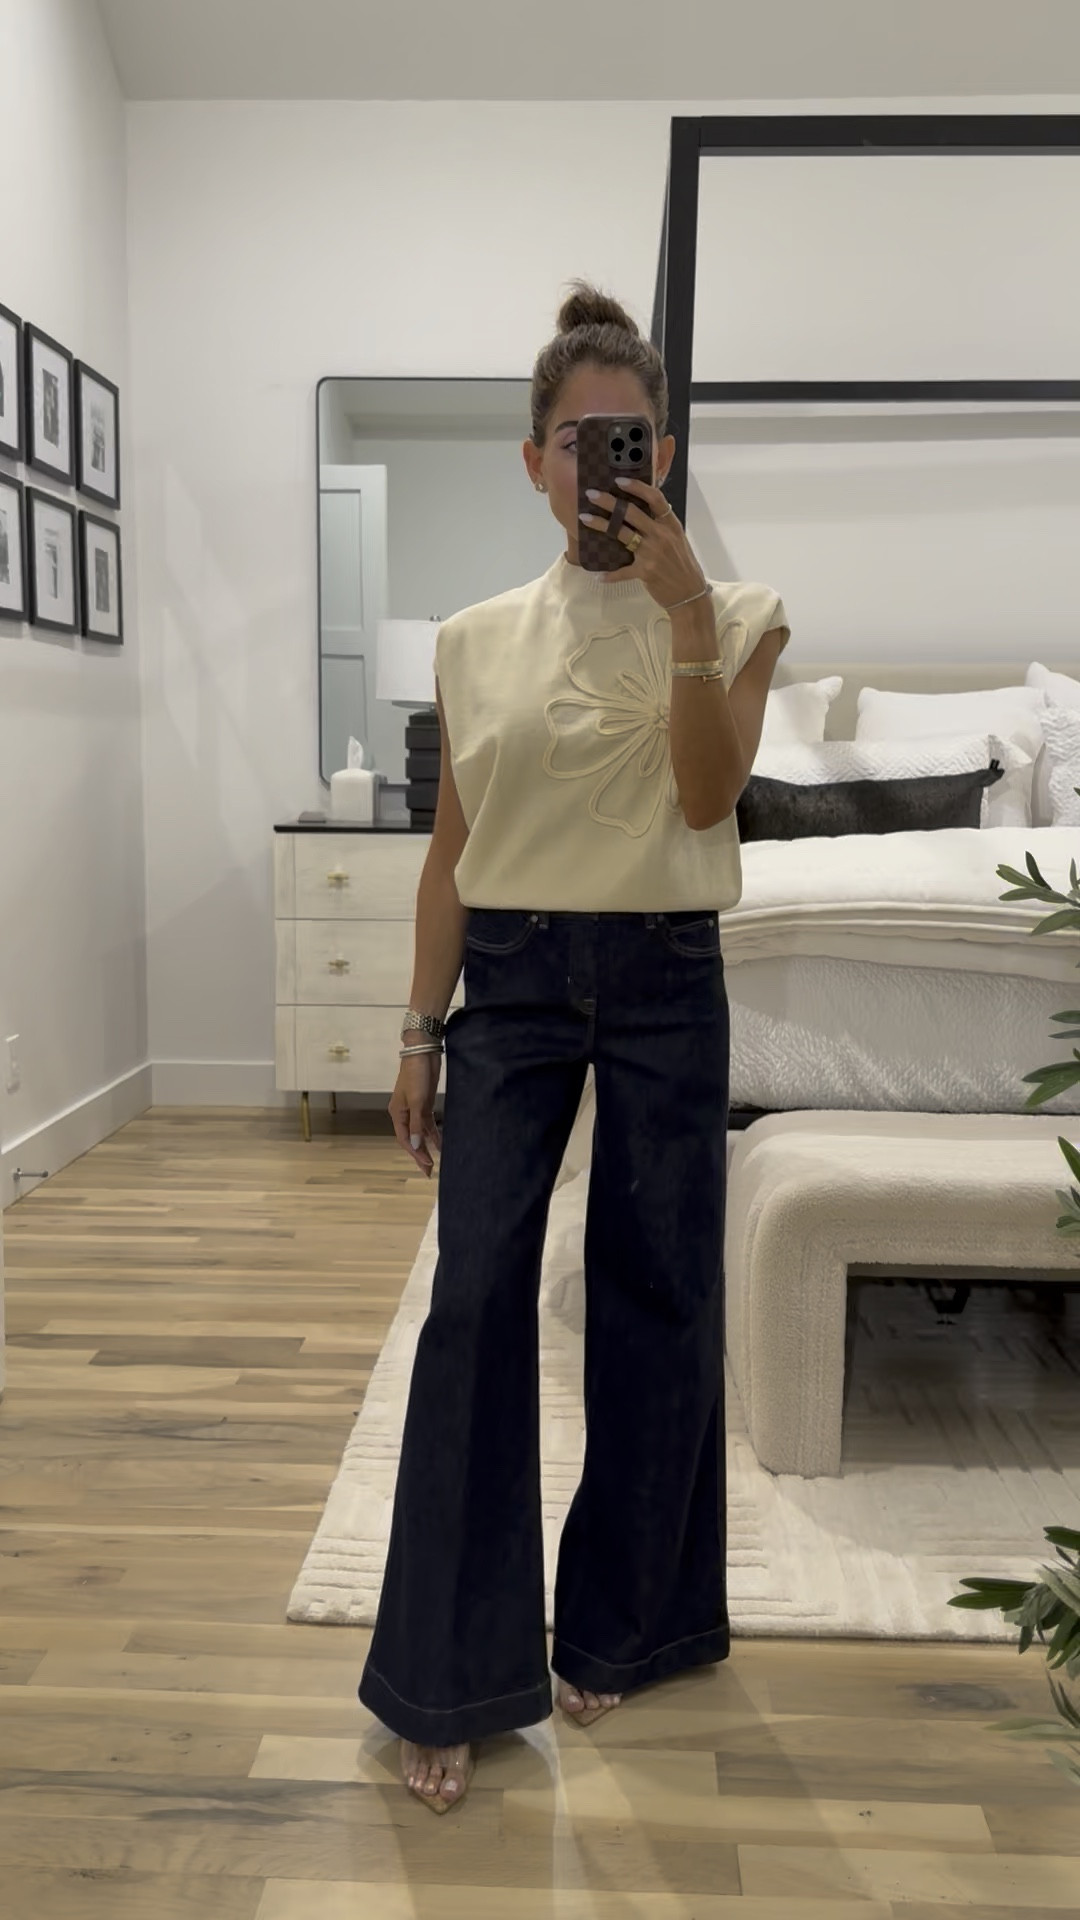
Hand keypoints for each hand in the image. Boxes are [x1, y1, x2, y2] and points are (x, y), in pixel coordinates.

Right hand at [389, 1051, 442, 1178]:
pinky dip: (433, 1134)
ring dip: (426, 1146)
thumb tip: (415, 1145)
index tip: (426, 1166)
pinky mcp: (424, 1103)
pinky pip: (427, 1123)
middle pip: (411, 1139)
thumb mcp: (417, 1101)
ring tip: (434, 1162)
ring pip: (419, 1133)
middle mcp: (404, 1113)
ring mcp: (414, 1108)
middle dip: (419, 1154)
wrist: (423, 1052)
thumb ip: (416, 1124)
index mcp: (397, 1113)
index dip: (415, 1153)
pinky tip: (440, 1144)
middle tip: (428, 1171)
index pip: (405, 1139)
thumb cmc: (417, 1074)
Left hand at [579, 476, 706, 611]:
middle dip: (609, 501)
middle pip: (632, 513)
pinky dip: (609, 575)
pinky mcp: (645, 571)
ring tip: (584, 518)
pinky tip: (598, 575)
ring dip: (601, 525)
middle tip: (592, 494)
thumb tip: (639, 510)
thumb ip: (660, 525)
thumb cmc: (682, 564)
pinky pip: (622, 571)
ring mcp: (652, 553)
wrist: (690, 594)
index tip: (619, 480)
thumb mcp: (676, 539)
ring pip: (621, 534)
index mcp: (670, 524)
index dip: (637, 487)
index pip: (655, 498)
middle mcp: (661, 535)